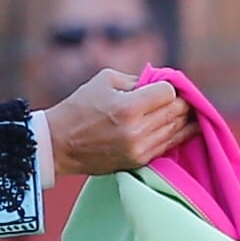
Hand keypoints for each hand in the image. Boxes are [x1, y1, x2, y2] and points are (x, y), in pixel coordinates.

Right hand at [45, 67, 196, 174]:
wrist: (57, 145)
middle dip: (179, 101)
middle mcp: (137, 130)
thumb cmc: (78, 108)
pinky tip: (176, 126)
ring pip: (178, 129)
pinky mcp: (139, 161)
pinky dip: (176, 134)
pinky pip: (169, 145)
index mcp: (128, 107)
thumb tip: (162, 82)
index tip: (161, 86)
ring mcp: (139, 149)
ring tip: (179, 110)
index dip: (168, 86)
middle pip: (178, 111)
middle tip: (176, 96)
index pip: (169, 92)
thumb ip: (137, 79)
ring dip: (182, 118)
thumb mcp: (104, 81)